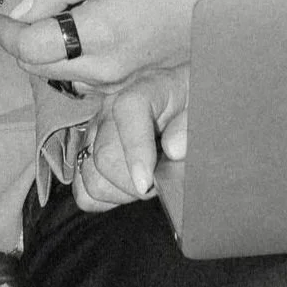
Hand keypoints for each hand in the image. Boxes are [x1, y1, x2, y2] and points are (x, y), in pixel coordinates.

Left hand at [0, 0, 259, 93]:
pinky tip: (85, 38)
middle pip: (37, 67)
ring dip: (46, 54)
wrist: (223, 4)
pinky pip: (83, 82)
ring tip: (62, 21)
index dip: (6, 33)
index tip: (1, 19)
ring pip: (57, 78)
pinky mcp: (127, 89)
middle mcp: (104, 69)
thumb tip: (22, 13)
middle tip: (29, 15)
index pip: (28, 46)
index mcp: (98, 34)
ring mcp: (117, 84)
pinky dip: (70, 63)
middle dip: (23, 44)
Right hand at [69, 69, 188, 213]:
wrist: (185, 109)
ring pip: (91, 177)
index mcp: (146, 89)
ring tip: (146, 185)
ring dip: (120, 192)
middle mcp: (112, 107)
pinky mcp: (88, 153)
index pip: (129, 111)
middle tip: (160, 186)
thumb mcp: (203, 111)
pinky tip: (127, 191)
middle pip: (105, 156)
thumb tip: (174, 148)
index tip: (147, 183)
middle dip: (132, 184)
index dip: (135, 150)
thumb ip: (191, 126)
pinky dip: (104, 197)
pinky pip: (82, 189)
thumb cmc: (195, 111)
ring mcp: (95, 131)